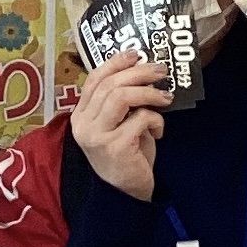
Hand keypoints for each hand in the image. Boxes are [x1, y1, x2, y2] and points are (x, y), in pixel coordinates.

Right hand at [67, 49, 171, 201]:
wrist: (126, 193)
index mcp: (81, 116)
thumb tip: (141, 69)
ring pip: (121, 97)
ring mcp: (97, 136)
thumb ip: (121, 101)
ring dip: (148, 93)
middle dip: (139, 73)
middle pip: (110, 85)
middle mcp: (83, 125)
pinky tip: (159, 131)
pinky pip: (140, 119)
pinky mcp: (115, 147)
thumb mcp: (119, 123)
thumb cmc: (126, 154)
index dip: (115, 63)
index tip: (135, 54)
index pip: (93, 80)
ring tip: (165, 98)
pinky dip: (156, 121)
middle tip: (160, 71)